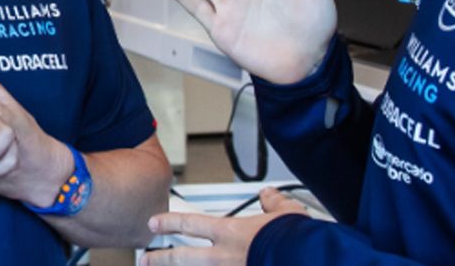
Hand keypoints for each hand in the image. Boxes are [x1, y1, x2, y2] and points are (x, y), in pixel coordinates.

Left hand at [141, 188, 308, 264]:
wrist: (308, 259)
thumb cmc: (295, 240)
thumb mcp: (285, 212)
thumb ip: (272, 202)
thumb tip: (268, 195)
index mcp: (231, 233)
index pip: (191, 223)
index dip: (169, 221)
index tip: (155, 222)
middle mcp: (224, 257)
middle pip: (182, 258)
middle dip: (161, 258)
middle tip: (146, 258)